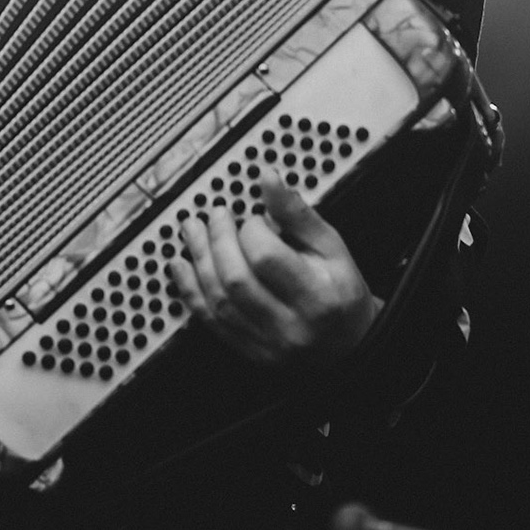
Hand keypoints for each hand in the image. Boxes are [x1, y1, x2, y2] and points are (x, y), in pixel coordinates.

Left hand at [169, 180, 381, 367]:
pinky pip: (209, 320)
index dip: (252, 230)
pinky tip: (180, 265)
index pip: (267, 258)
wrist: (348, 346)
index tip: (255, 219)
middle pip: (236, 279)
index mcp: (316, 296)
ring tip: (192, 231)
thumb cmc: (341, 293)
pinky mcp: (248, 351)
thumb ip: (297, 214)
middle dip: (218, 239)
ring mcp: (266, 343)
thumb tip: (268, 179)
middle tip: (216, 215)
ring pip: (218, 300)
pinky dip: (189, 289)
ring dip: (198, 259)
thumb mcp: (332, 249)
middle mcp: (289, 325)